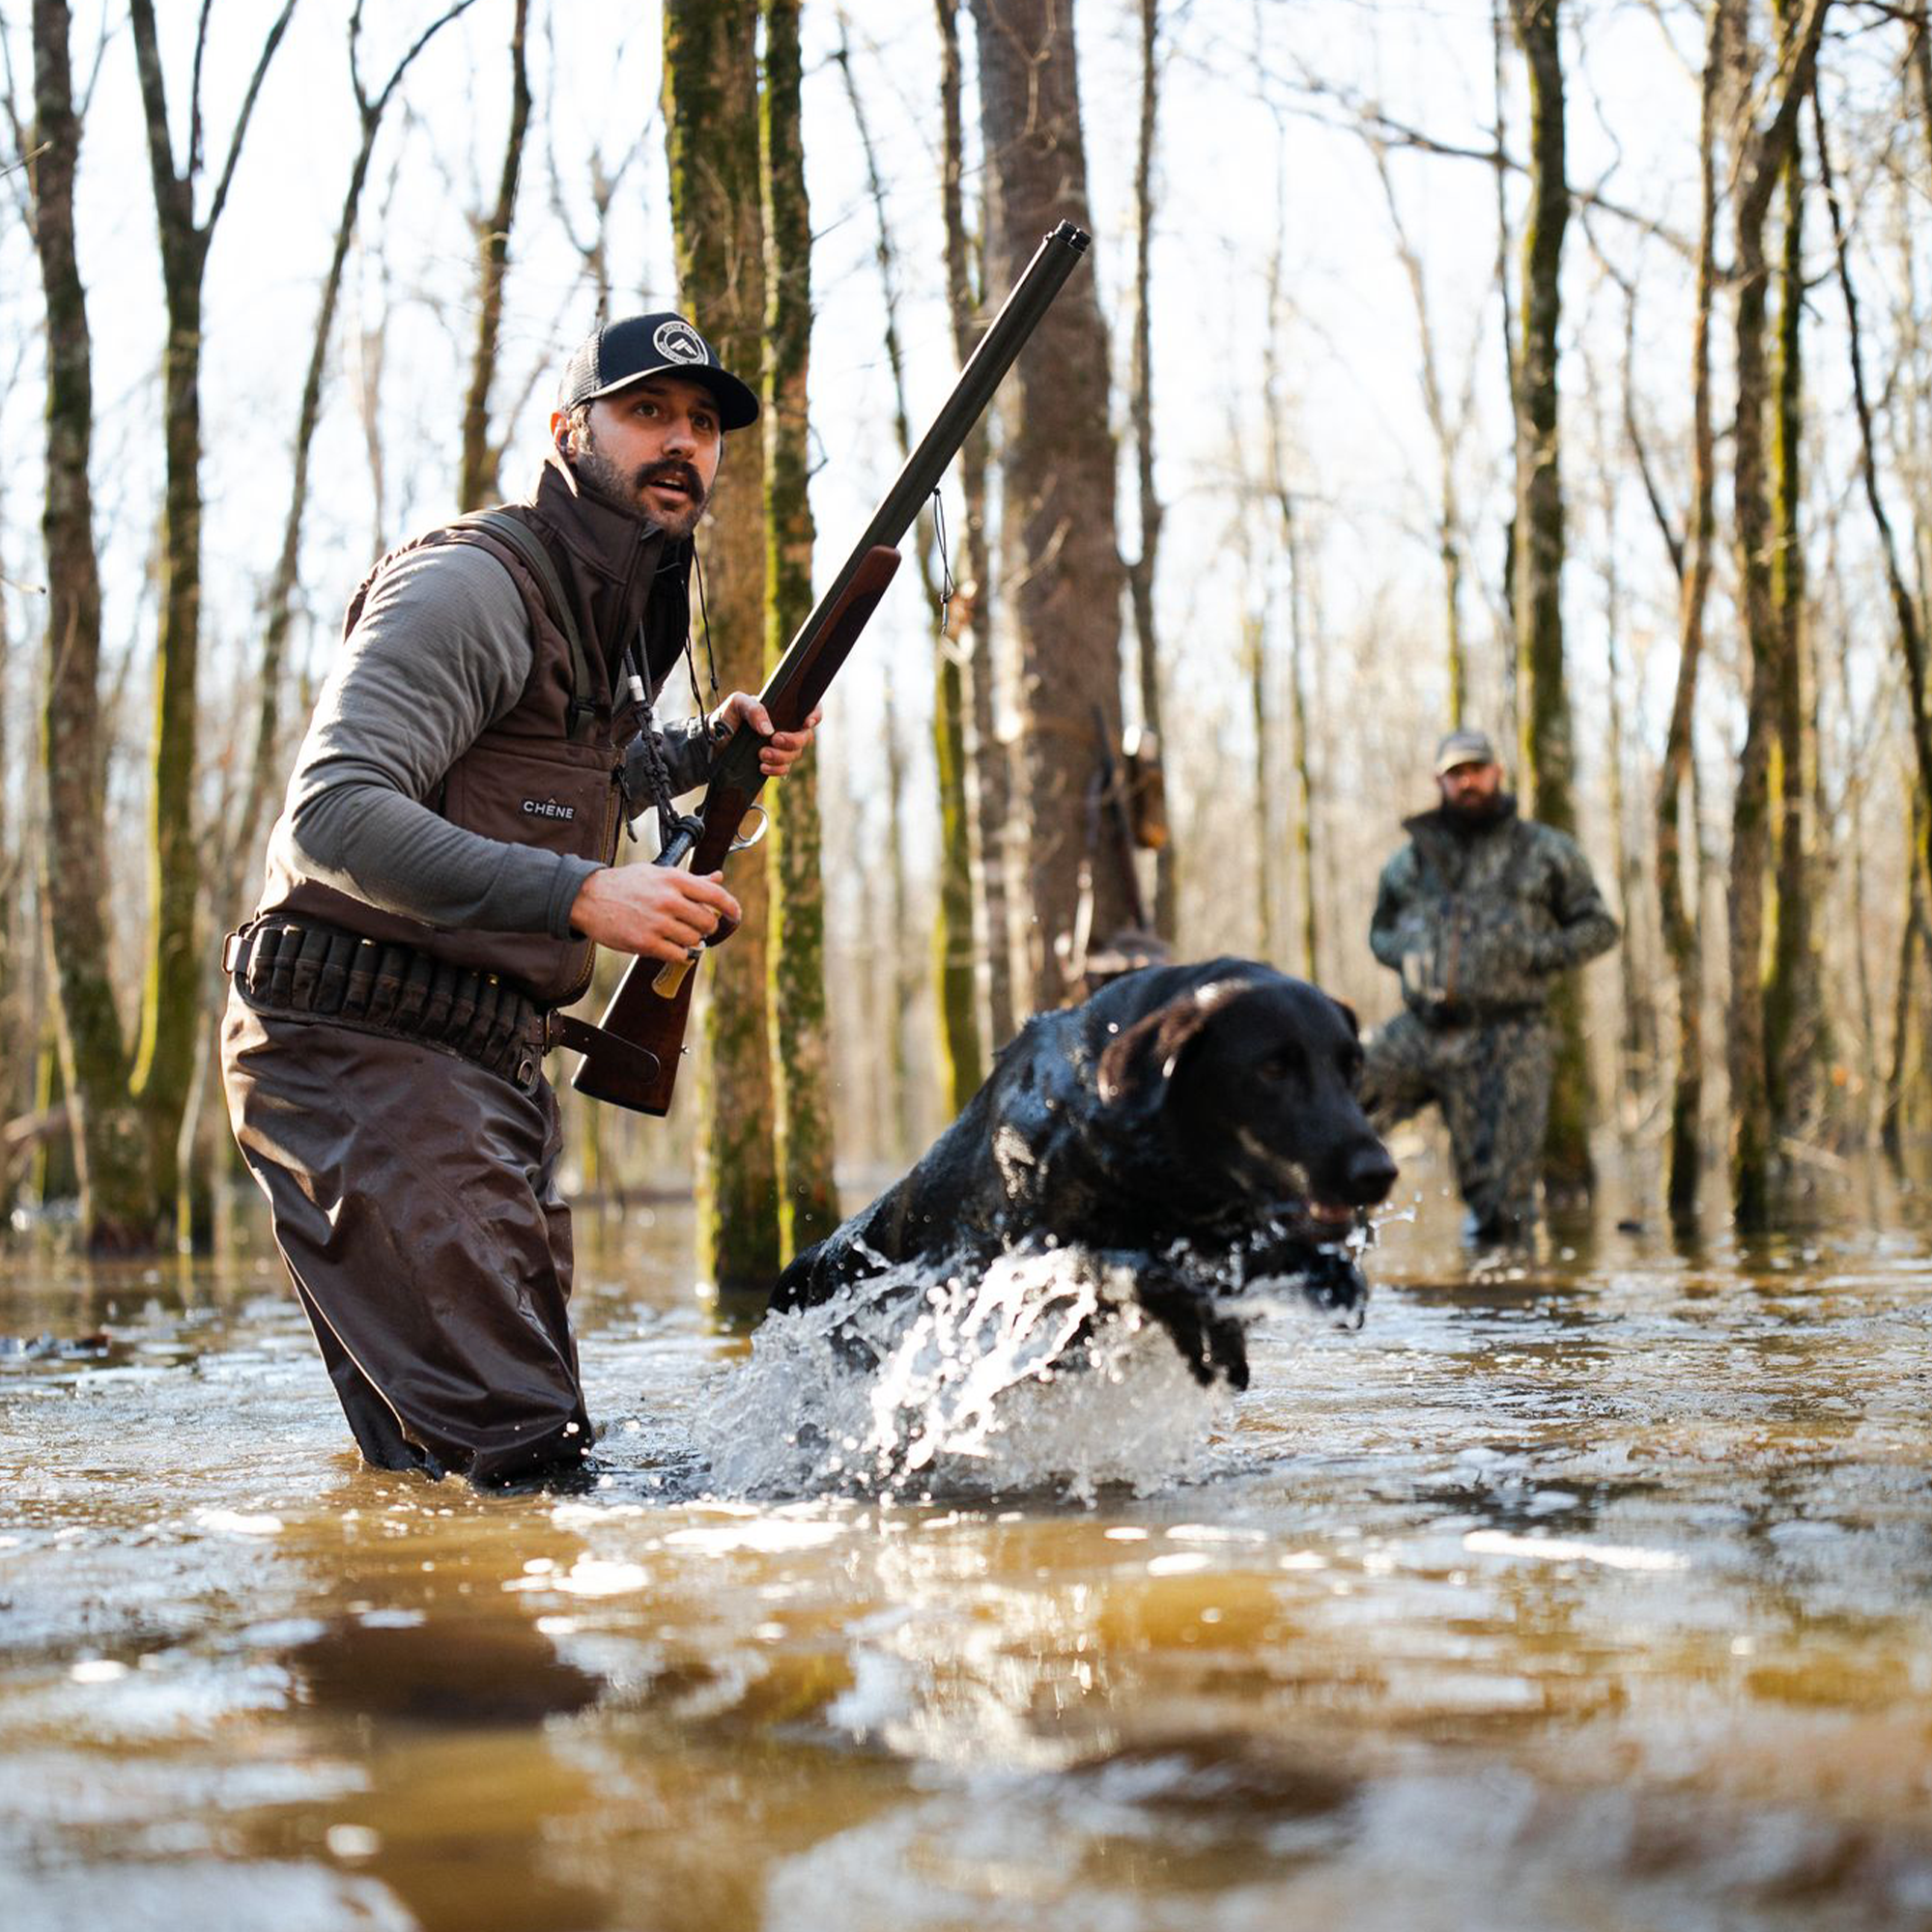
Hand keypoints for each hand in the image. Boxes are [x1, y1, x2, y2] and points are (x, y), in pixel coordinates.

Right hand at [569, 864, 740, 963]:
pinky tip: (669, 946)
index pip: (715, 895)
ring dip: (690, 942)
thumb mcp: (658, 873)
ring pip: (694, 940)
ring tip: (676, 935)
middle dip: (706, 927)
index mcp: (674, 879)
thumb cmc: (626, 884)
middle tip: (696, 927)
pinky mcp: (645, 942)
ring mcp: (657, 922)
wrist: (588, 898)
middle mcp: (668, 900)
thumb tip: (718, 879)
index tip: (735, 915)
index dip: (731, 907)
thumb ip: (691, 880)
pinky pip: (677, 955)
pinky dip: (678, 954)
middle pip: (707, 922)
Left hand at [708, 692, 822, 776]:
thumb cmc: (726, 717)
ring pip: (795, 755)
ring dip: (781, 757)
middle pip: (805, 736)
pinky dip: (776, 770)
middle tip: (774, 740)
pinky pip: (785, 769)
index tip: (807, 722)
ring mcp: (780, 747)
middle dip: (793, 741)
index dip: (815, 715)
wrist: (712, 741)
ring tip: (761, 754)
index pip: (808, 708)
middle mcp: (785, 728)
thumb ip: (754, 709)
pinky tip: (762, 767)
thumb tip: (768, 729)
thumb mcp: (737, 704)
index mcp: (781, 710)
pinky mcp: (773, 763)